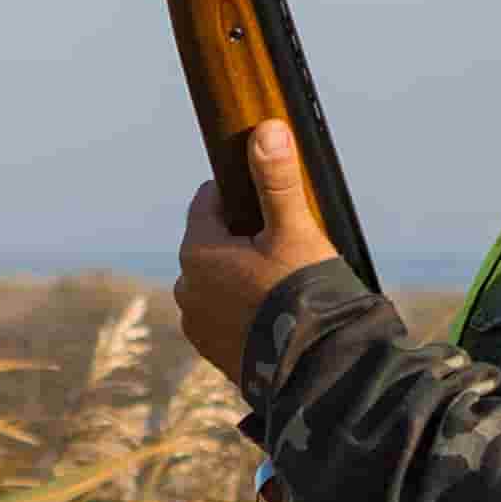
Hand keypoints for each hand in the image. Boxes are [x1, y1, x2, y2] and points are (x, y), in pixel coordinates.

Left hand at [174, 116, 340, 383]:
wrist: (314, 372)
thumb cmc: (303, 294)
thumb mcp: (293, 230)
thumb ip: (276, 180)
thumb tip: (266, 129)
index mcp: (197, 251)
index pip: (209, 200)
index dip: (242, 194)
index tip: (272, 203)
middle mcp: (186, 288)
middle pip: (214, 242)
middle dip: (244, 239)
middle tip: (288, 250)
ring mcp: (197, 324)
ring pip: (218, 280)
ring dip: (243, 277)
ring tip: (284, 287)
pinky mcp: (212, 352)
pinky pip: (225, 315)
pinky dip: (244, 310)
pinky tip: (276, 316)